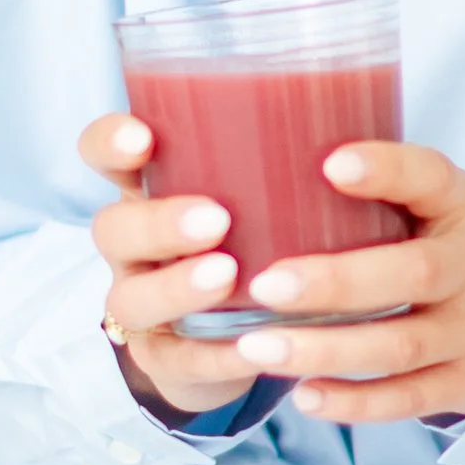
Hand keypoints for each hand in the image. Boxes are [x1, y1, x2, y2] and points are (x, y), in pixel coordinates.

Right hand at [77, 114, 257, 416]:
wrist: (240, 332)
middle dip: (159, 222)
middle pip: (113, 229)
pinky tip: (252, 346)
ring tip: (227, 275)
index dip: (111, 143)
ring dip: (177, 287)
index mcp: (151, 190)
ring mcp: (143, 305)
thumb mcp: (263, 191)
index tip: (144, 138)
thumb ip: (285, 157)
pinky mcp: (166, 359)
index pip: (105, 154)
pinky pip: (181, 360)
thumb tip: (360, 103)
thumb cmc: (259, 237)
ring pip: (133, 298)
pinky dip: (216, 354)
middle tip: (215, 218)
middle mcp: (134, 247)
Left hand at [231, 140, 464, 426]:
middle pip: (412, 274)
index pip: (431, 177)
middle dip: (336, 283)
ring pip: (402, 346)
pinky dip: (355, 403)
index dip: (387, 170)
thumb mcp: (429, 201)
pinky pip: (409, 398)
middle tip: (265, 285)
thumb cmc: (439, 240)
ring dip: (327, 350)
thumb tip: (267, 154)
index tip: (331, 164)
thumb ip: (375, 187)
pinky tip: (304, 395)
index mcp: (463, 204)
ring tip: (258, 349)